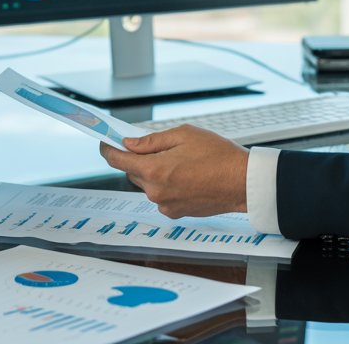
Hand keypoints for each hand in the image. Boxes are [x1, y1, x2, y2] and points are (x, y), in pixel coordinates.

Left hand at [99, 125, 249, 218]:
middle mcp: (156, 192)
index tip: (105, 142)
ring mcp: (166, 205)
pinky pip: (161, 195)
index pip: (118, 161)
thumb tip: (130, 144)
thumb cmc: (218, 155)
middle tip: (154, 146)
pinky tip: (185, 174)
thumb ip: (152, 141)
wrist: (242, 182)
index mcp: (155, 170)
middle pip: (133, 172)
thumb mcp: (184, 135)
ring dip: (154, 172)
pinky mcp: (176, 213)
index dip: (108, 149)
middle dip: (138, 158)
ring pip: (148, 184)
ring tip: (179, 160)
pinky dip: (166, 184)